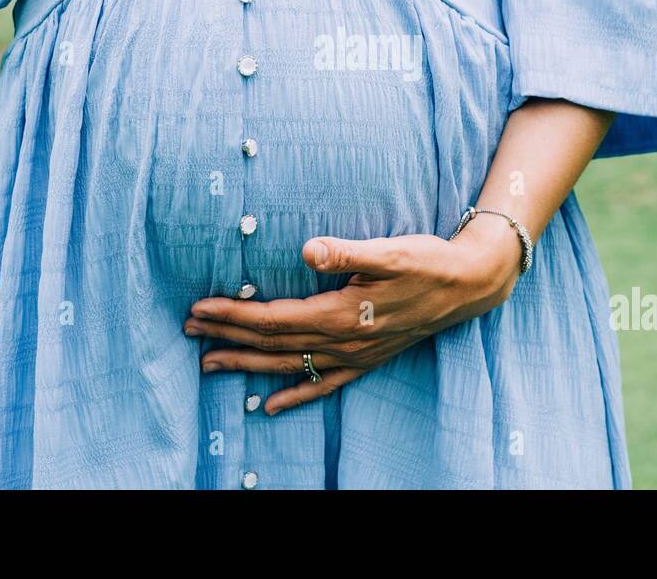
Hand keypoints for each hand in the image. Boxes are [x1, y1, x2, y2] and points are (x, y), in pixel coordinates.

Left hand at [184, 212, 523, 414]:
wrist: (468, 286)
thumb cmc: (426, 261)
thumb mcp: (388, 250)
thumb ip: (345, 252)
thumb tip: (306, 250)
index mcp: (339, 314)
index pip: (272, 318)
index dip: (232, 315)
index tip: (199, 310)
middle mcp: (342, 342)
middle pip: (272, 345)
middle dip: (227, 339)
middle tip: (188, 334)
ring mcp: (354, 356)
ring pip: (289, 366)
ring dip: (248, 366)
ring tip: (210, 365)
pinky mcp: (367, 359)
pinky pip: (323, 385)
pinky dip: (294, 395)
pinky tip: (270, 406)